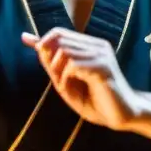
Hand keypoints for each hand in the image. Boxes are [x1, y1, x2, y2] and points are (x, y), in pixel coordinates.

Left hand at [22, 28, 142, 130]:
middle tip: (58, 81)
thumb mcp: (65, 80)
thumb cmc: (95, 101)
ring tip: (65, 87)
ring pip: (64, 51)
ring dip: (57, 72)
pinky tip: (70, 90)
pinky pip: (72, 65)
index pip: (59, 32)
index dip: (43, 42)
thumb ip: (49, 61)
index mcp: (91, 46)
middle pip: (58, 39)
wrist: (123, 117)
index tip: (33, 49)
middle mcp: (97, 45)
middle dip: (50, 61)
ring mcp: (102, 55)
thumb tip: (27, 38)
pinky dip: (65, 79)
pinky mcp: (103, 68)